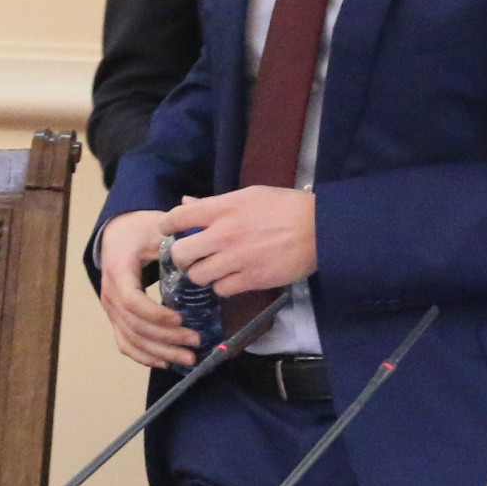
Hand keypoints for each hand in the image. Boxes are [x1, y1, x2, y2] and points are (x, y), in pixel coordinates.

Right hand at [98, 208, 201, 369]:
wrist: (117, 235)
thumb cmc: (140, 231)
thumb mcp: (157, 228)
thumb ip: (176, 243)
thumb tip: (201, 258)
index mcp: (119, 270)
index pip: (132, 301)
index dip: (156, 314)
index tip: (181, 318)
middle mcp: (110, 293)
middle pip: (135, 326)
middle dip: (166, 338)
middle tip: (195, 342)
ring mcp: (111, 309)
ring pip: (131, 340)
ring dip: (160, 353)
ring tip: (188, 358)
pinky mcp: (116, 318)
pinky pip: (125, 343)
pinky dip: (144, 356)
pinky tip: (165, 363)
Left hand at [164, 186, 317, 294]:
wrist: (319, 229)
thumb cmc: (285, 207)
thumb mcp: (249, 196)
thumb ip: (215, 203)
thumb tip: (186, 203)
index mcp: (224, 208)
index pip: (178, 217)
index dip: (167, 226)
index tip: (168, 231)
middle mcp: (225, 234)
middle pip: (181, 253)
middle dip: (181, 257)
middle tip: (190, 257)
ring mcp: (237, 259)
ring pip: (198, 276)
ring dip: (202, 274)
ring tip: (212, 269)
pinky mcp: (250, 279)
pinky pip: (221, 290)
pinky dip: (222, 286)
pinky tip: (231, 278)